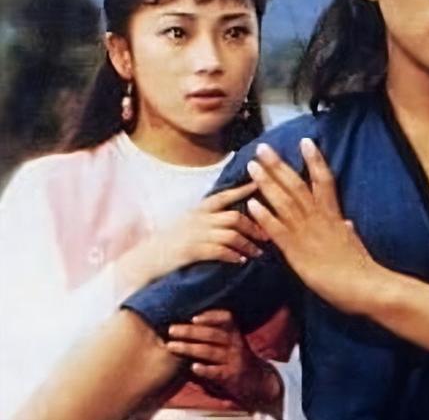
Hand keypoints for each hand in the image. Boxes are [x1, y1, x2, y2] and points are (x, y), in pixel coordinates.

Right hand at [120, 182, 266, 288]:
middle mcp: (198, 219)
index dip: (243, 190)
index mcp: (197, 210)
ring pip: (230, 234)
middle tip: (268, 234)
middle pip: (234, 216)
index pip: (224, 195)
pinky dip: (233, 255)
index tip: (260, 185)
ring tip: (258, 252)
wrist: (142, 261)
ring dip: (247, 244)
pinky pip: (219, 250)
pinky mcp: (191, 251)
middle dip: (254, 225)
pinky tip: (241, 261)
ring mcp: (194, 234)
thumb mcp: (186, 224)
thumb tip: (229, 219)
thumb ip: (206, 219)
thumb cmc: (167, 244)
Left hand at [166, 310, 282, 415]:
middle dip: (190, 331)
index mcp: (234, 331)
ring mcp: (233, 359)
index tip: (193, 317)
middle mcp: (234, 343)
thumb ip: (215, 330)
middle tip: (171, 330)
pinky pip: (216, 371)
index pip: (225, 318)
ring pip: (210, 351)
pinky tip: (193, 368)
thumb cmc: (235, 355)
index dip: (210, 316)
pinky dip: (205, 369)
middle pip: (211, 334)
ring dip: (189, 348)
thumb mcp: (231, 339)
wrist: (256, 378)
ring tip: (171, 346)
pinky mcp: (231, 376)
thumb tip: (188, 320)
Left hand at [245, 138, 380, 314]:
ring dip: (267, 183)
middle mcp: (319, 218)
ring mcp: (307, 233)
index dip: (315, 159)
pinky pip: (277, 230)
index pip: (324, 179)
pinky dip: (264, 216)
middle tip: (263, 148)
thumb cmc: (362, 267)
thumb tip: (347, 222)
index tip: (305, 141)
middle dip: (278, 165)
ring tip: (252, 167)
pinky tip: (251, 204)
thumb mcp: (354, 242)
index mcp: (334, 215)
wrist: (365, 286)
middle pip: (296, 185)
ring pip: (284, 202)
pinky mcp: (297, 251)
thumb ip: (346, 229)